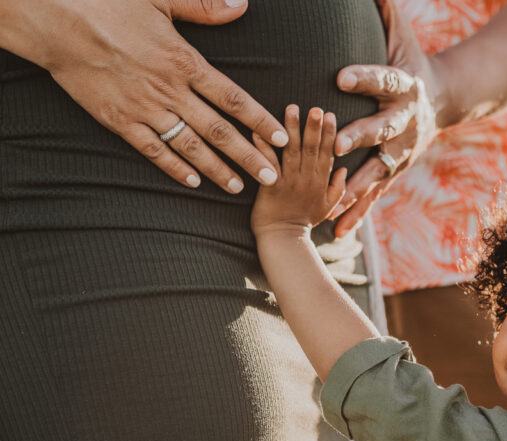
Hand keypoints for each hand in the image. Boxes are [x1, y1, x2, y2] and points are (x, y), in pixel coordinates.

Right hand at [0, 0, 288, 192]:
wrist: (56, 19)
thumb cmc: (109, 3)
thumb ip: (203, 6)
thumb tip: (241, 5)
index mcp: (184, 61)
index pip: (233, 99)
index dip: (260, 121)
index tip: (281, 138)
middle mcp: (169, 90)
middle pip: (218, 130)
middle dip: (248, 155)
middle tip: (272, 176)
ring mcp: (144, 108)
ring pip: (189, 146)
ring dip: (216, 169)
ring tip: (238, 187)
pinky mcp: (119, 120)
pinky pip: (151, 150)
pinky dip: (173, 167)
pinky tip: (192, 181)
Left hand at [251, 106, 346, 238]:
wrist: (283, 239)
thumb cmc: (304, 221)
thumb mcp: (328, 206)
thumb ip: (338, 186)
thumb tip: (345, 168)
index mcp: (322, 182)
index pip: (328, 153)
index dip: (330, 134)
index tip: (331, 114)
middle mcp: (307, 179)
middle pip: (312, 149)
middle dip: (315, 127)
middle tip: (316, 108)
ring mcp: (289, 182)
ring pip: (292, 152)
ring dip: (292, 129)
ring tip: (292, 108)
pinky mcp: (271, 186)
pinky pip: (268, 163)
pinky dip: (263, 146)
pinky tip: (259, 129)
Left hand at [328, 0, 445, 234]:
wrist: (444, 101)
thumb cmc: (412, 61)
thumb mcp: (402, 34)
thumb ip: (384, 9)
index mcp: (404, 88)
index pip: (383, 80)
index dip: (364, 77)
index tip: (340, 74)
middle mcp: (404, 123)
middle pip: (382, 131)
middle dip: (361, 137)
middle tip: (338, 143)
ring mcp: (401, 152)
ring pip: (377, 171)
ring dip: (356, 186)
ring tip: (334, 201)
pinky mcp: (394, 172)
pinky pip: (374, 195)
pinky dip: (357, 214)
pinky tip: (337, 231)